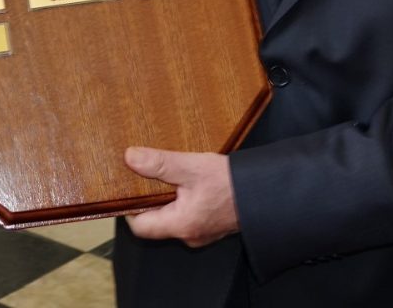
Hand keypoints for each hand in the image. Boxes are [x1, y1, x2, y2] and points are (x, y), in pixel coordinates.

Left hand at [122, 146, 237, 248]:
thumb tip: (131, 158)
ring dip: (166, 199)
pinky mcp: (211, 225)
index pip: (140, 227)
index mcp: (181, 225)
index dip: (129, 209)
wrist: (266, 192)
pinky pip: (187, 215)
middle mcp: (190, 235)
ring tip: (165, 177)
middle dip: (148, 200)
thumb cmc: (233, 183)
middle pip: (155, 223)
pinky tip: (185, 183)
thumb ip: (160, 163)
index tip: (126, 189)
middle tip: (144, 177)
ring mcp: (201, 232)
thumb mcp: (192, 167)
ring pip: (172, 218)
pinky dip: (181, 200)